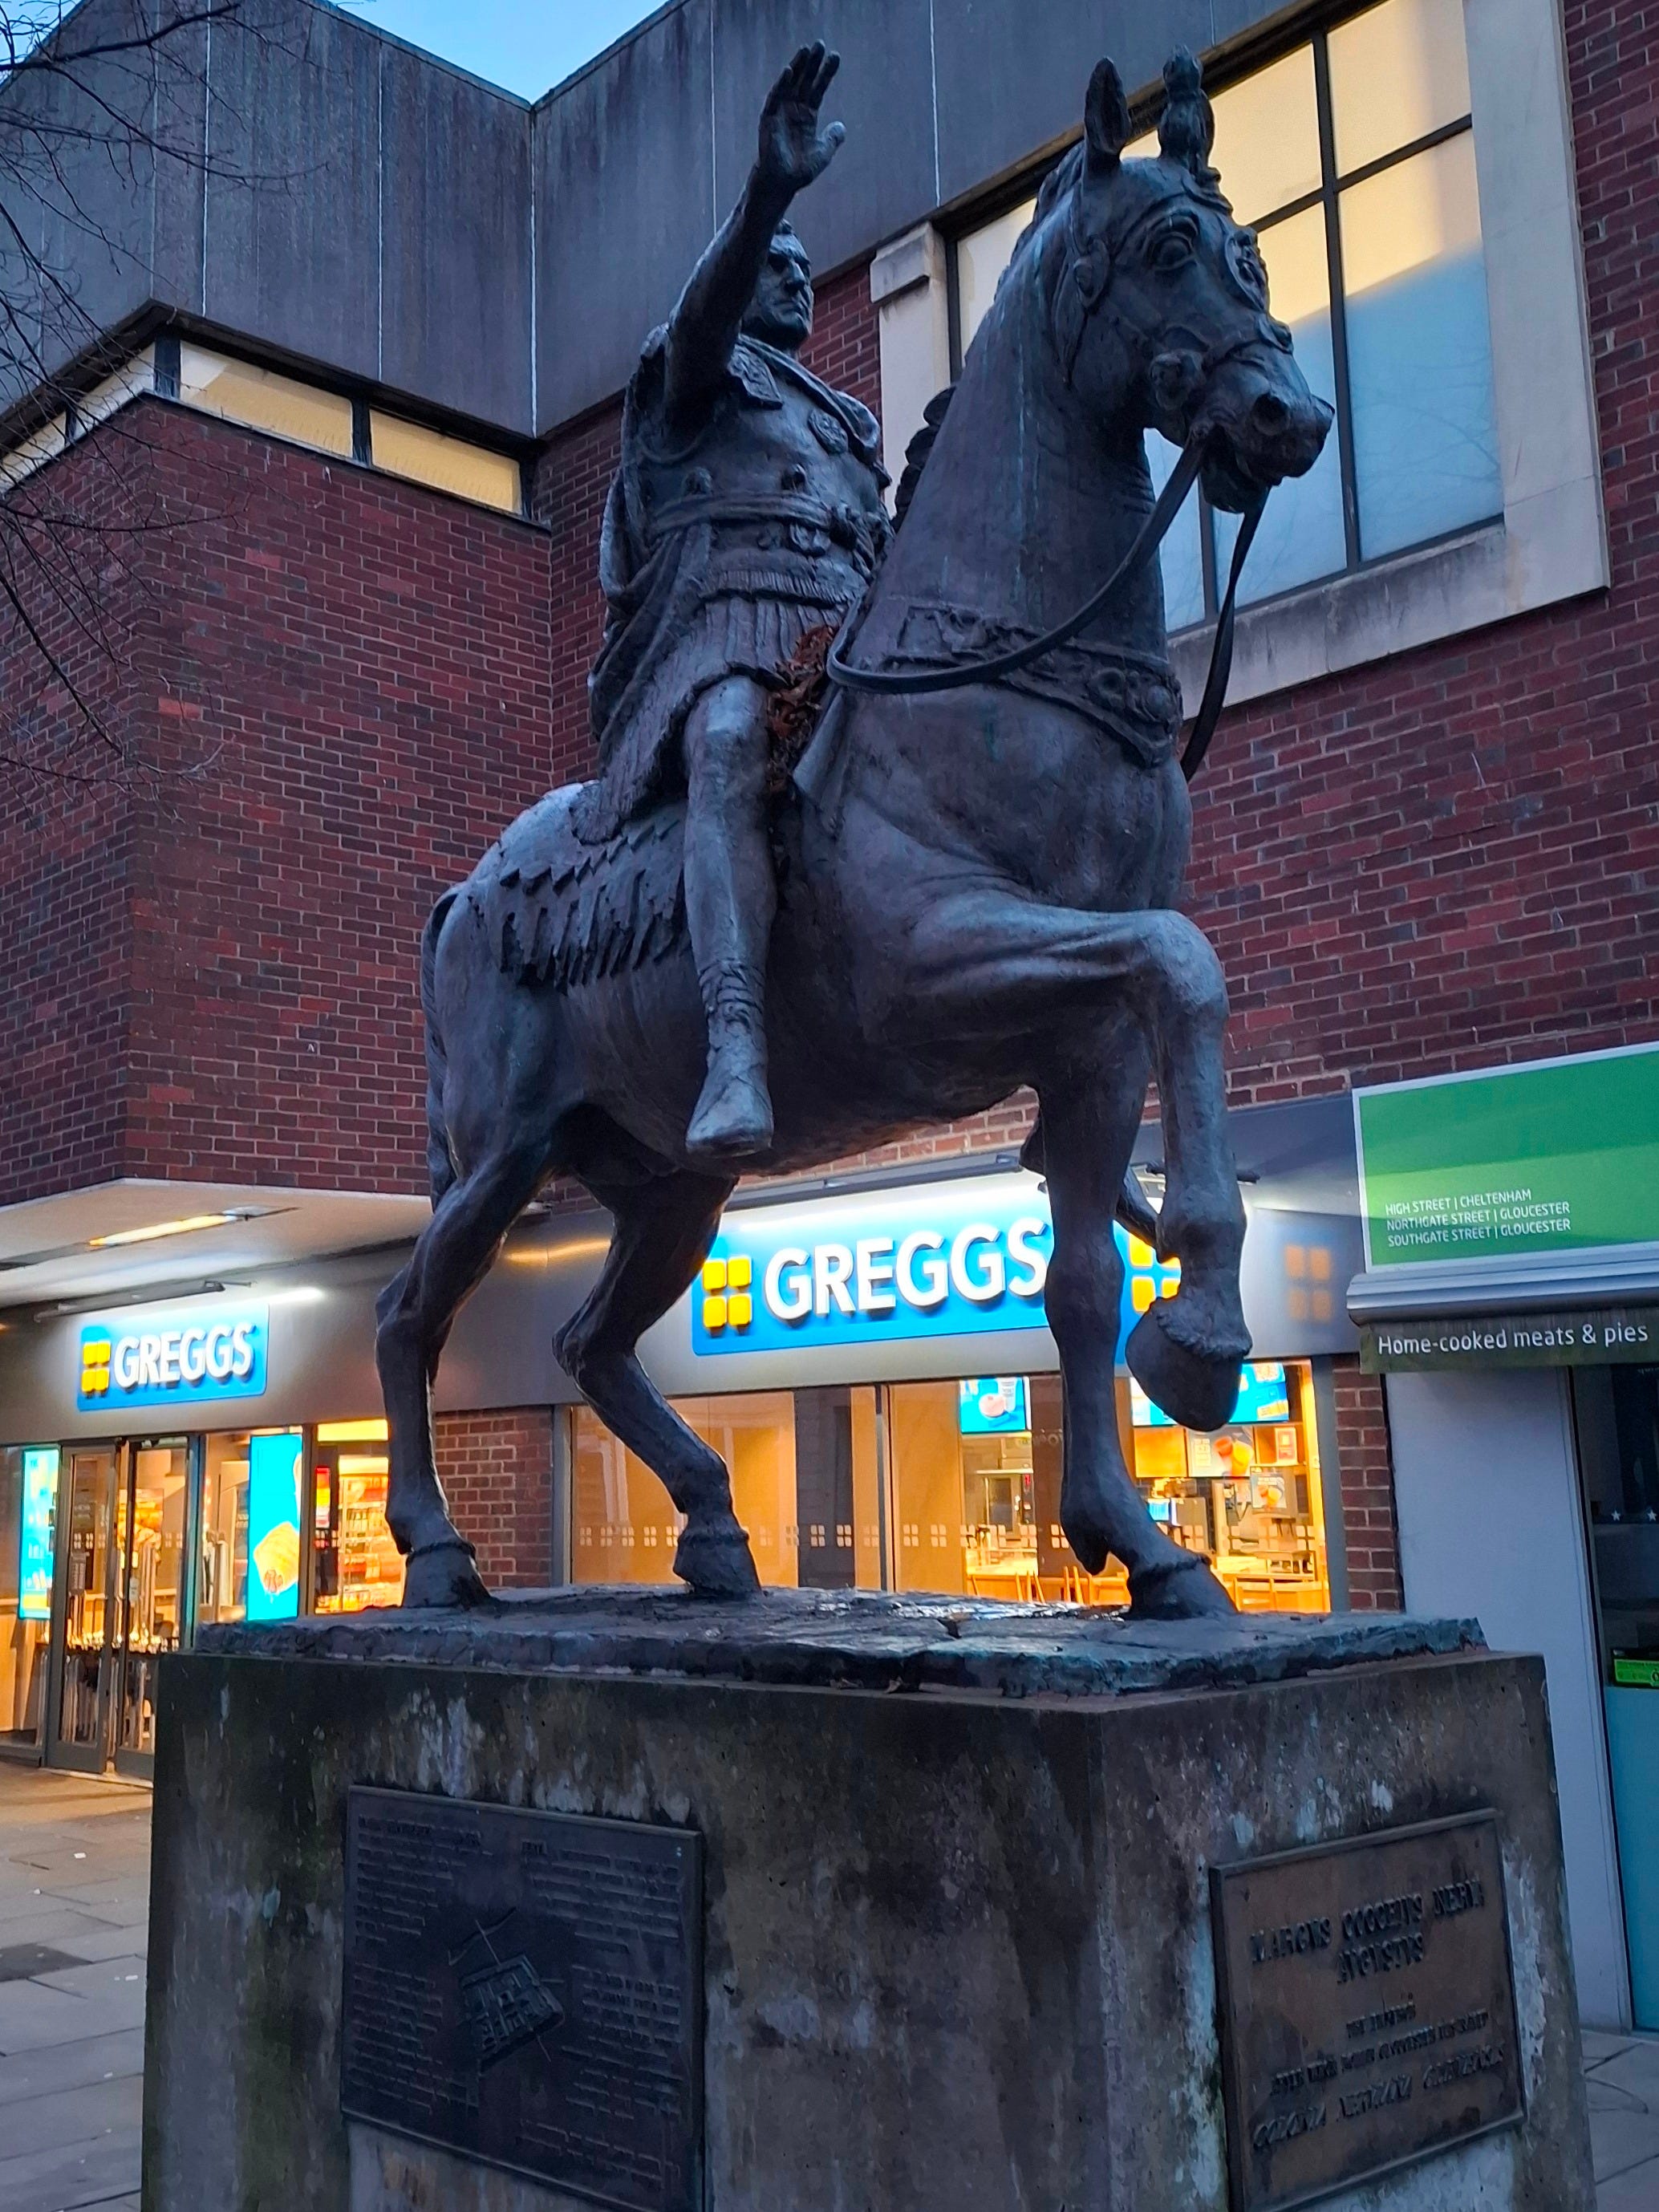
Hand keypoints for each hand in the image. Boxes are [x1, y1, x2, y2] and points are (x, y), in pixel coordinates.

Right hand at [757, 42, 843, 192]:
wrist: (782, 184)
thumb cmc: (799, 170)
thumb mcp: (822, 153)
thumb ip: (832, 139)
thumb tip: (841, 127)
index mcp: (807, 116)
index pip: (818, 89)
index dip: (826, 73)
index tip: (836, 56)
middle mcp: (794, 110)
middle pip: (804, 81)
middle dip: (812, 63)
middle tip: (821, 44)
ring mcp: (781, 113)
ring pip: (790, 84)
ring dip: (797, 66)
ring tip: (806, 49)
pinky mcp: (769, 119)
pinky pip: (775, 98)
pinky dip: (782, 85)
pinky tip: (789, 71)